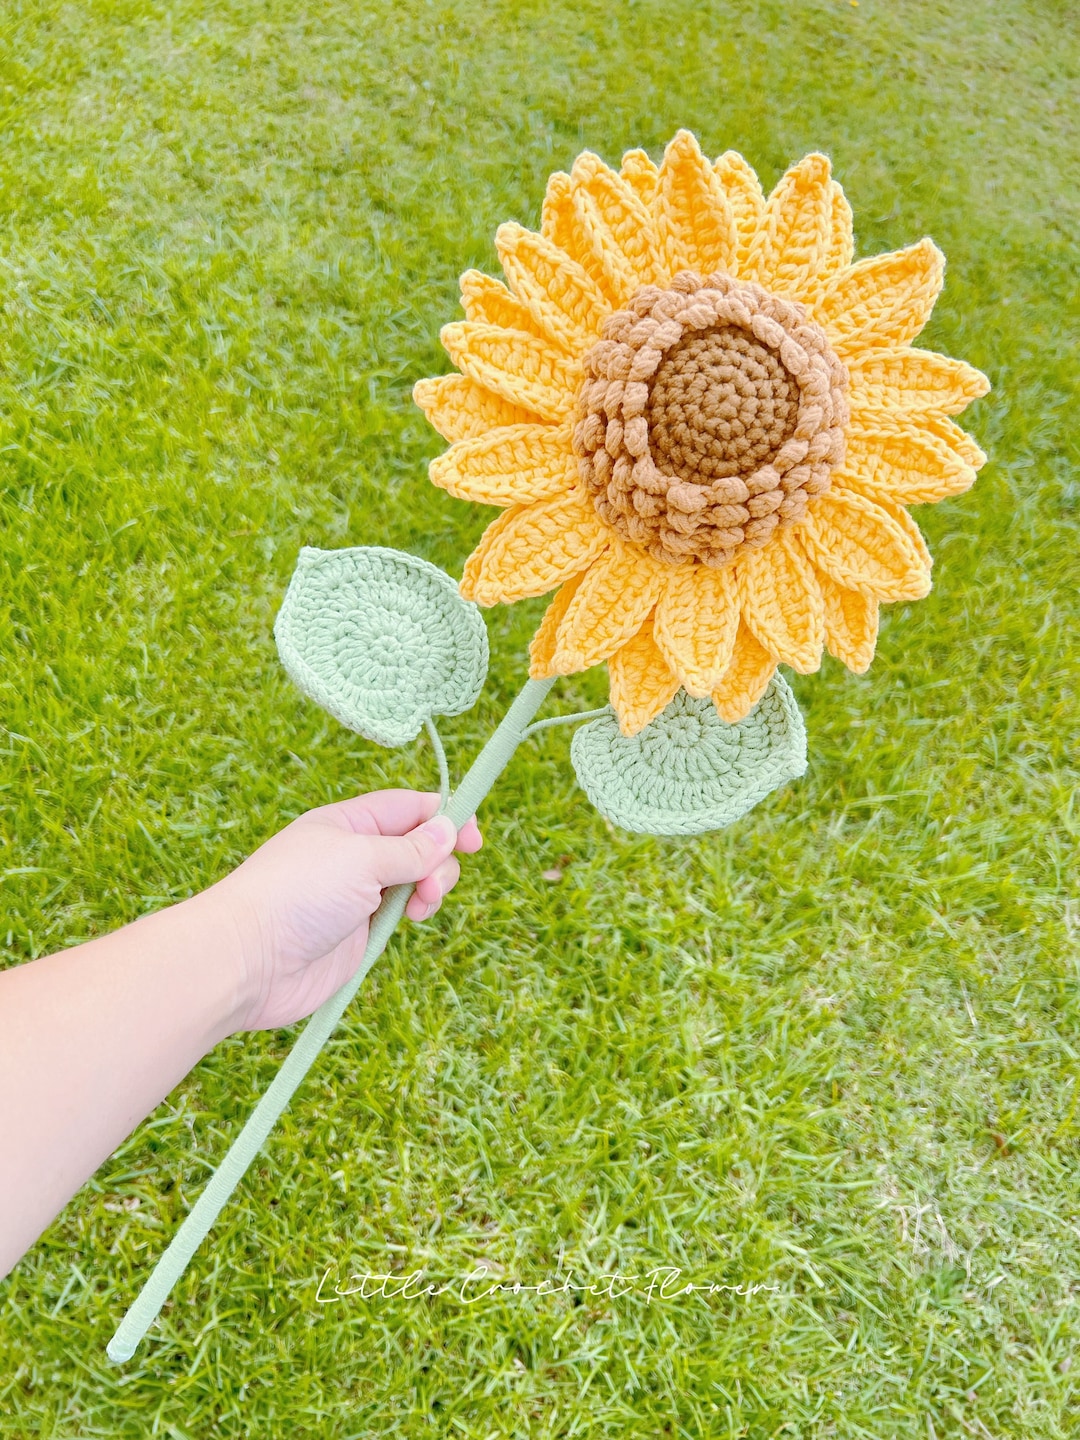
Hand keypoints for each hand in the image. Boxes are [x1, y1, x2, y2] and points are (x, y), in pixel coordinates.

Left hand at [210, 790, 481, 1030]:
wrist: (249, 960)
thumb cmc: (296, 895)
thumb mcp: (361, 858)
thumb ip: (410, 848)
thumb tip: (448, 830)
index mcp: (348, 824)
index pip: (408, 808)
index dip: (445, 817)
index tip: (475, 838)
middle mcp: (353, 856)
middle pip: (418, 846)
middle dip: (438, 862)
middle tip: (432, 886)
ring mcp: (355, 895)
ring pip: (413, 882)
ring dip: (430, 890)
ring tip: (420, 908)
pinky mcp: (356, 934)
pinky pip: (398, 915)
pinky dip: (412, 915)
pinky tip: (409, 921)